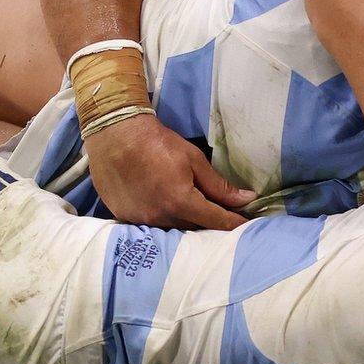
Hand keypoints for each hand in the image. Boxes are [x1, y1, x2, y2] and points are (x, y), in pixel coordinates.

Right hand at [84, 114, 254, 229]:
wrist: (116, 134)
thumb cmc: (158, 142)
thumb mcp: (193, 159)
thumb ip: (219, 185)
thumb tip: (246, 199)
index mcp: (180, 201)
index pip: (216, 221)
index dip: (234, 224)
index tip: (248, 226)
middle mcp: (160, 217)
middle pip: (194, 229)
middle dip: (209, 223)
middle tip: (221, 214)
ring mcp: (140, 220)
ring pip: (172, 229)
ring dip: (185, 222)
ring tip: (192, 210)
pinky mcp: (125, 217)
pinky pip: (151, 224)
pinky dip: (162, 218)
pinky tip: (164, 206)